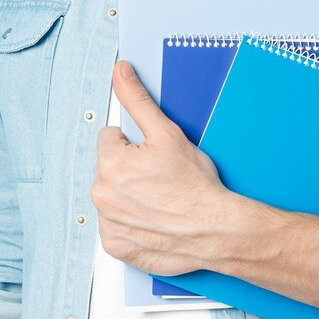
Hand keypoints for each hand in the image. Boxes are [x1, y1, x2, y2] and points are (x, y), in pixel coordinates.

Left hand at [91, 60, 232, 274]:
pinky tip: (152, 218)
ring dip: (129, 196)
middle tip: (159, 178)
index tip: (153, 157)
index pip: (110, 139)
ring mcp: (108, 223)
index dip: (134, 144)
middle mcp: (102, 194)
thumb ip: (138, 100)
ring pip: (112, 197)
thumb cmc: (196, 186)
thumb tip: (121, 74)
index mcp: (110, 163)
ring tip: (158, 199)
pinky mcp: (116, 245)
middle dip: (129, 169)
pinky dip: (131, 223)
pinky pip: (115, 226)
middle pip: (108, 168)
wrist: (215, 230)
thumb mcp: (168, 133)